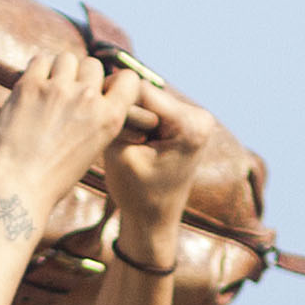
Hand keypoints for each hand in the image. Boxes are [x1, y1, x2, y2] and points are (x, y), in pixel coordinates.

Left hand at [0, 40, 139, 243]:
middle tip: (66, 96)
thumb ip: (97, 119)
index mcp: (109, 119)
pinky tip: (32, 89)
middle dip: (81, 76)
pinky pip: (40, 59)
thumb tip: (94, 92)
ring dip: (59, 70)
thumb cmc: (52, 178)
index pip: (128, 79)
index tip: (102, 90)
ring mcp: (58, 90)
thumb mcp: (91, 150)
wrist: (17, 187)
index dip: (115, 81)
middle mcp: (88, 99)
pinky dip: (37, 70)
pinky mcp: (29, 86)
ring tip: (48, 92)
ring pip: (67, 58)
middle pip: (92, 64)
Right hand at [100, 76, 225, 232]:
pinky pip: (152, 110)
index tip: (105, 125)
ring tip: (128, 146)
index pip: (141, 90)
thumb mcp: (120, 153)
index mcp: (190, 124)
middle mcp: (199, 116)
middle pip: (146, 93)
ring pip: (147, 101)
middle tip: (119, 141)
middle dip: (126, 112)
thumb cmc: (136, 195)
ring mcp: (195, 119)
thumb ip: (116, 115)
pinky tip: (135, 144)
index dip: (115, 102)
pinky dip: (138, 122)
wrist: (154, 224)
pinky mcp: (185, 124)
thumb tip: (109, 81)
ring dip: (131, 117)